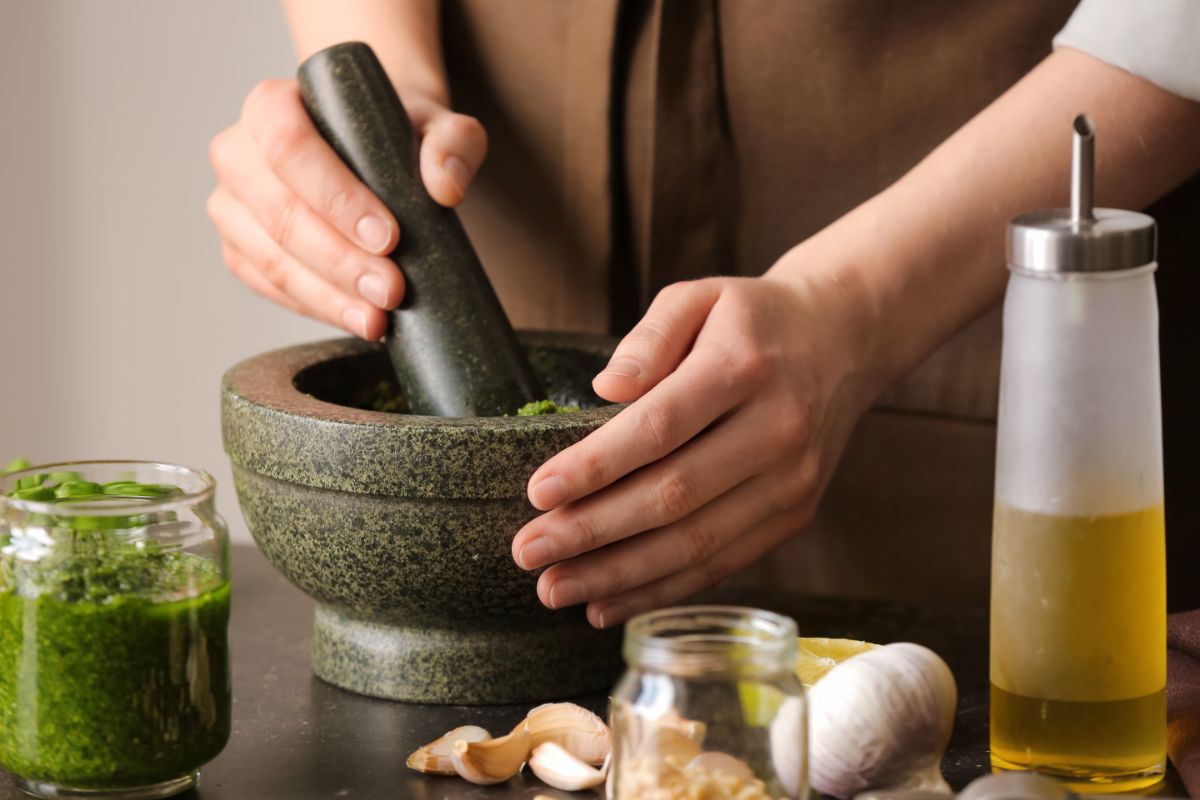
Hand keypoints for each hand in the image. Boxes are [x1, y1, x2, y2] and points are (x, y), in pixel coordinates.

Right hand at [206, 79, 486, 338]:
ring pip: (270, 259)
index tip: (388, 236)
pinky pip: (269, 288)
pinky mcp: (240, 250)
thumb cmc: (396, 135)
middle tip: (392, 290)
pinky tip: (357, 319)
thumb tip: (445, 187)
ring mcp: (232, 206)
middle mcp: (238, 153)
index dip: (335, 196)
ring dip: (328, 296)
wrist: (375, 154)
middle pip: (278, 212)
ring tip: (379, 318)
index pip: (288, 146)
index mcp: (270, 105)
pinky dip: (316, 308)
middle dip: (339, 260)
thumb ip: (453, 141)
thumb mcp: (436, 124)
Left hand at [510, 274, 876, 627]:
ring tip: (555, 588)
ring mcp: (792, 481)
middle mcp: (777, 430)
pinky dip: (663, 589)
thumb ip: (649, 337)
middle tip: (528, 552)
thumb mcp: (700, 295)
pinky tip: (609, 603)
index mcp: (744, 367)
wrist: (845, 340)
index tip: (538, 491)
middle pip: (673, 495)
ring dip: (619, 574)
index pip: (659, 427)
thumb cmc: (753, 320)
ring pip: (696, 542)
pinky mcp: (795, 514)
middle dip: (592, 531)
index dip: (596, 465)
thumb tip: (607, 390)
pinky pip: (722, 562)